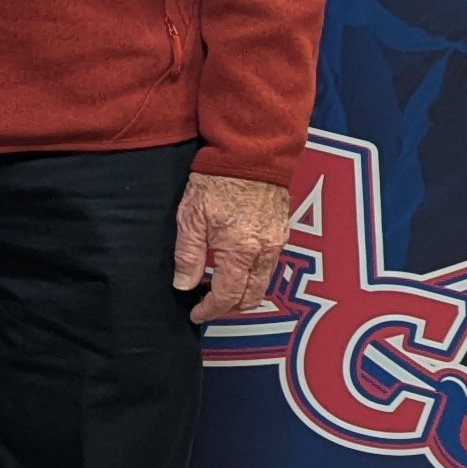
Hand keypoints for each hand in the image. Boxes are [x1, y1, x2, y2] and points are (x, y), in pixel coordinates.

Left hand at [171, 174, 293, 325]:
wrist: (250, 153)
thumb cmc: (216, 182)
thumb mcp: (191, 218)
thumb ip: (187, 255)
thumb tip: (184, 285)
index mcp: (240, 250)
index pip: (227, 296)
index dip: (210, 310)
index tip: (196, 313)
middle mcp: (264, 251)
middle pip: (251, 297)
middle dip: (229, 307)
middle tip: (207, 303)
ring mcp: (277, 242)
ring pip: (263, 283)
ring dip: (242, 291)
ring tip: (217, 284)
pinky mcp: (282, 232)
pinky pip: (269, 265)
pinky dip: (252, 274)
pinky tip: (233, 265)